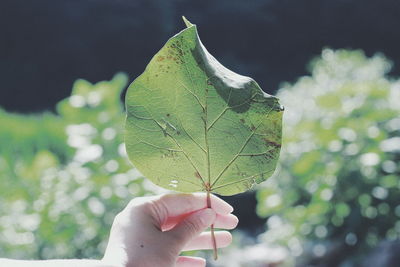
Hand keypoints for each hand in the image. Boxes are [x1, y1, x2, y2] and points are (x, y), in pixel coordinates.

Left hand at [101, 193, 237, 266]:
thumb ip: (191, 227)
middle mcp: (141, 218)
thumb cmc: (142, 263)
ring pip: (176, 233)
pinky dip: (183, 254)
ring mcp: (140, 235)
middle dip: (207, 222)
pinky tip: (201, 262)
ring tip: (225, 241)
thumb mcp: (170, 244)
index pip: (182, 199)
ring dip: (200, 238)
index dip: (207, 203)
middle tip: (232, 224)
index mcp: (145, 208)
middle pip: (181, 216)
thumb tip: (208, 213)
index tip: (228, 208)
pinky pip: (165, 249)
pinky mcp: (140, 252)